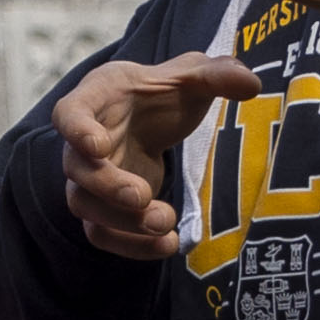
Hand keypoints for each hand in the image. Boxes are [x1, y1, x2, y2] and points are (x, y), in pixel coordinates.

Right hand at [40, 48, 236, 263]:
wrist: (146, 117)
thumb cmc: (160, 92)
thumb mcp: (191, 75)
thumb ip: (217, 74)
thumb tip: (250, 84)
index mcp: (96, 99)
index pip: (70, 113)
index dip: (77, 130)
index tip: (98, 146)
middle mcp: (81, 143)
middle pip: (77, 170)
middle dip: (107, 187)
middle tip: (142, 197)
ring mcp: (88, 179)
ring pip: (84, 207)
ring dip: (122, 221)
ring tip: (164, 223)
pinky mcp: (102, 208)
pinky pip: (102, 233)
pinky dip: (131, 246)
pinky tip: (167, 244)